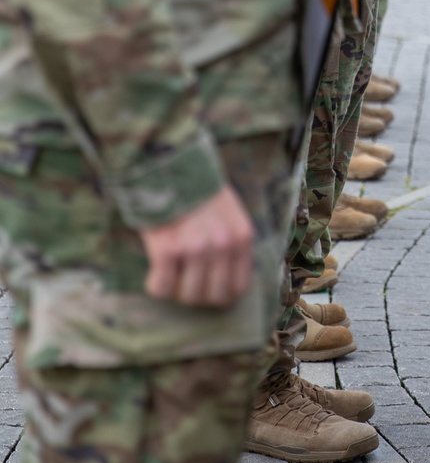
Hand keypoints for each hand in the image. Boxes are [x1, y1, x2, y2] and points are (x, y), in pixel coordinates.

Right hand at [141, 186, 255, 308]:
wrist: (166, 165)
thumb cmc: (196, 190)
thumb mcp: (230, 212)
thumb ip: (233, 243)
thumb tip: (228, 280)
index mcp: (242, 237)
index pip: (239, 288)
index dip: (221, 294)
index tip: (207, 288)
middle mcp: (224, 245)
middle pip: (213, 297)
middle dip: (197, 294)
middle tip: (183, 279)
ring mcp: (196, 248)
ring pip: (188, 296)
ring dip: (175, 289)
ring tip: (169, 270)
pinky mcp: (168, 249)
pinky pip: (161, 287)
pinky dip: (155, 283)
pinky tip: (154, 269)